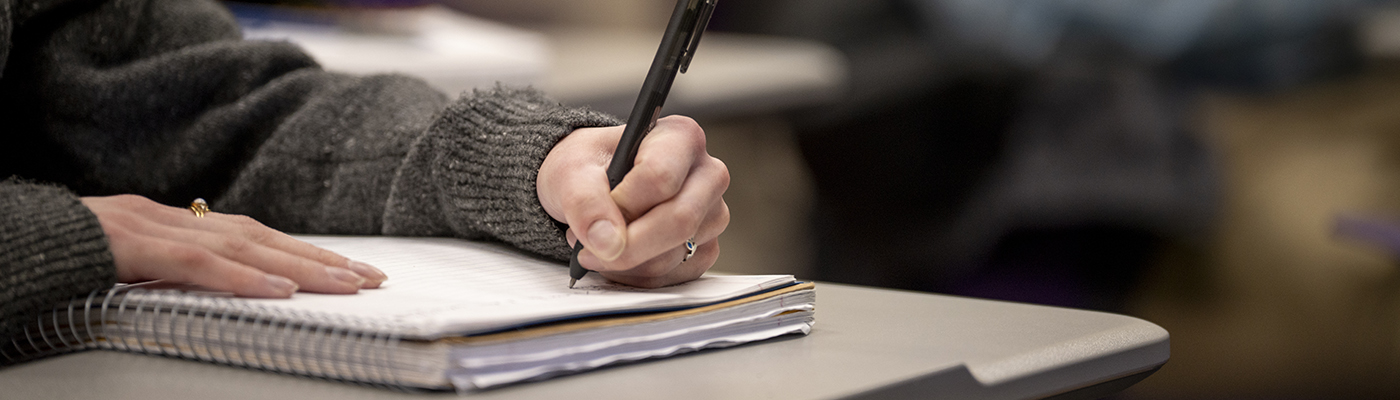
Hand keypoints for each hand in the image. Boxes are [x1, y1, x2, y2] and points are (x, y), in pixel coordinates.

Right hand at [81, 195, 386, 297]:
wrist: (12, 242)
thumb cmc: (65, 260)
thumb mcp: (131, 267)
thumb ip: (176, 272)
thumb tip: (228, 289)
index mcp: (175, 223)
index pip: (255, 235)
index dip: (305, 252)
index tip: (352, 271)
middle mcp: (172, 217)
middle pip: (263, 236)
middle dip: (322, 258)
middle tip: (372, 278)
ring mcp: (152, 227)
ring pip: (243, 244)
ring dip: (300, 265)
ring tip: (347, 283)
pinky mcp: (132, 245)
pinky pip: (197, 263)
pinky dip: (243, 275)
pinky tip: (280, 288)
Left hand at [537, 116, 730, 287]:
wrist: (592, 186)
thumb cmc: (589, 167)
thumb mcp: (572, 172)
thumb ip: (585, 202)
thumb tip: (607, 243)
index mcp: (681, 138)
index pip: (661, 177)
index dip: (623, 205)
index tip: (594, 216)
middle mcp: (707, 174)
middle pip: (679, 221)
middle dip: (627, 245)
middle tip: (587, 249)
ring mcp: (712, 214)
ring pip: (674, 255)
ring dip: (625, 262)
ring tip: (597, 241)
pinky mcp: (706, 248)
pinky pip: (674, 277)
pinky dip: (637, 276)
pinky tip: (618, 256)